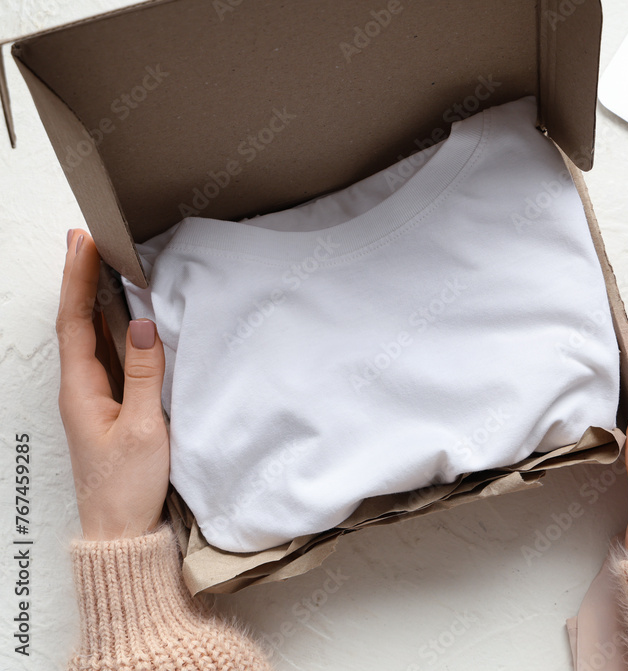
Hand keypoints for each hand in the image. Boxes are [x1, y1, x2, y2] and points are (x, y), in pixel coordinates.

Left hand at [57, 229, 169, 540]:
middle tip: (88, 240)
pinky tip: (124, 317)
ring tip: (101, 265)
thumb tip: (146, 324)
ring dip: (95, 298)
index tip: (84, 242)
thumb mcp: (145, 428)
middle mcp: (83, 389)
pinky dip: (113, 327)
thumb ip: (147, 374)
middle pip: (77, 321)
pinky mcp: (114, 407)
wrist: (122, 530)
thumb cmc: (127, 486)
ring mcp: (96, 398)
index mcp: (82, 391)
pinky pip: (109, 356)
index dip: (78, 279)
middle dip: (80, 278)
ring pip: (91, 336)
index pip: (75, 321)